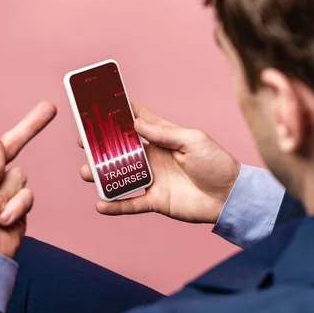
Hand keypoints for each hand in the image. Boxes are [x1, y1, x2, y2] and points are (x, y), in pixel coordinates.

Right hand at [79, 103, 239, 223]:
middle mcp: (153, 157)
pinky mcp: (155, 200)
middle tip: (83, 140)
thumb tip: (135, 123)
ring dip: (102, 175)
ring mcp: (153, 179)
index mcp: (163, 138)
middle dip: (101, 145)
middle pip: (121, 149)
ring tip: (86, 172)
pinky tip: (100, 205)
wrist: (230, 196)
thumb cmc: (216, 163)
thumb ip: (164, 133)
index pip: (137, 122)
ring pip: (120, 176)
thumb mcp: (193, 140)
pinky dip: (115, 206)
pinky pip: (131, 203)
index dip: (119, 114)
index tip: (98, 106)